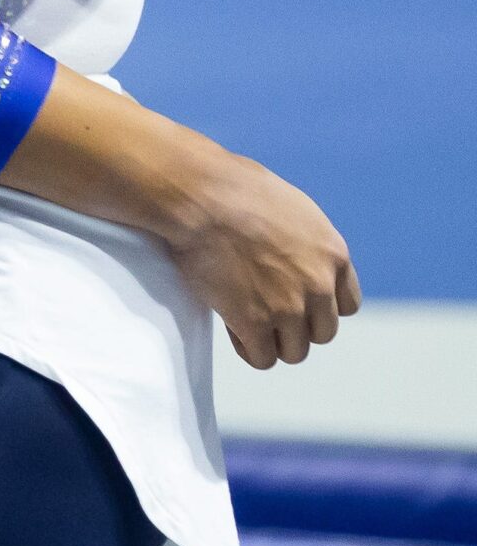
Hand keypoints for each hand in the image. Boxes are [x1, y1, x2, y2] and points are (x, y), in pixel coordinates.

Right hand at [157, 145, 361, 369]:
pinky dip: (248, 349)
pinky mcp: (254, 321)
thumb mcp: (288, 207)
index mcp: (333, 254)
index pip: (346, 304)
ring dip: (273, 341)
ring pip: (295, 351)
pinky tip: (233, 329)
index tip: (294, 299)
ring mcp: (288, 307)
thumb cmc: (231, 188)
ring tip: (247, 322)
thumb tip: (290, 253)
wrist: (199, 196)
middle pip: (322, 332)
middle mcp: (318, 285)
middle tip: (264, 310)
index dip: (318, 305)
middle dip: (296, 326)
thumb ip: (303, 241)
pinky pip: (262, 358)